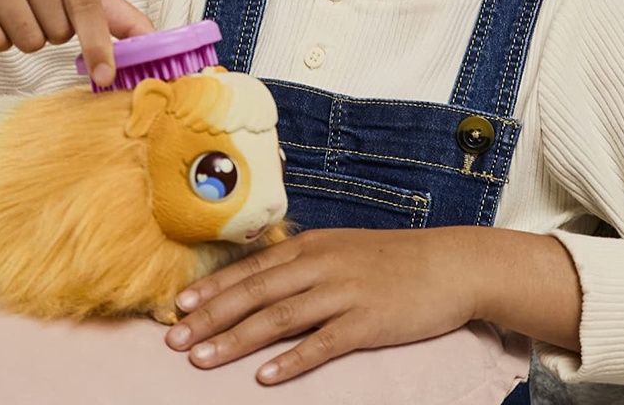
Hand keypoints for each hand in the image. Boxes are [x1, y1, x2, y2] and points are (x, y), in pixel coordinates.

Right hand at [0, 0, 154, 83]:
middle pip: (57, 31)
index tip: (107, 76)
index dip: (99, 45)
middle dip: (55, 31)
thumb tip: (154, 41)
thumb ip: (118, 14)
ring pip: (27, 41)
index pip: (87, 7)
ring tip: (20, 9)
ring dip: (29, 38)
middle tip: (42, 6)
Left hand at [163, 227, 480, 384]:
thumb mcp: (342, 248)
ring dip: (237, 339)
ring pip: (278, 317)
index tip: (179, 307)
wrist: (448, 263)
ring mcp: (343, 292)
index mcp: (312, 245)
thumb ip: (303, 262)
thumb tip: (260, 280)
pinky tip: (266, 379)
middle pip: (255, 292)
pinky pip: (322, 343)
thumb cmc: (392, 258)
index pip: (251, 269)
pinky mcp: (367, 321)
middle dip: (211, 317)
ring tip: (203, 359)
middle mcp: (321, 264)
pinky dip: (291, 361)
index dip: (213, 289)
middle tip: (175, 340)